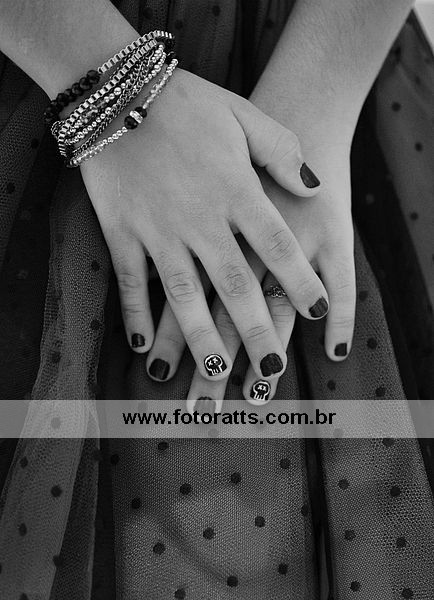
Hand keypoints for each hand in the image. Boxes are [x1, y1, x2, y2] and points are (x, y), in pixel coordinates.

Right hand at [80, 68, 328, 381]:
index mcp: (235, 190)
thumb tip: (314, 187)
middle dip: (256, 330)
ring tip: (216, 369)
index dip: (300, 281)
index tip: (318, 312)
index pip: (277, 245)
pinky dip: (135, 314)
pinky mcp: (121, 233)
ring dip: (200, 336)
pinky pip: (131, 282)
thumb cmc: (185, 104)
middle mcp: (200, 219)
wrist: (117, 92)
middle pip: (234, 284)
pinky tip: (143, 345)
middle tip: (272, 369)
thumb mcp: (243, 115)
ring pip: (183, 295)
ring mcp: (158, 230)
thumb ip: (282, 151)